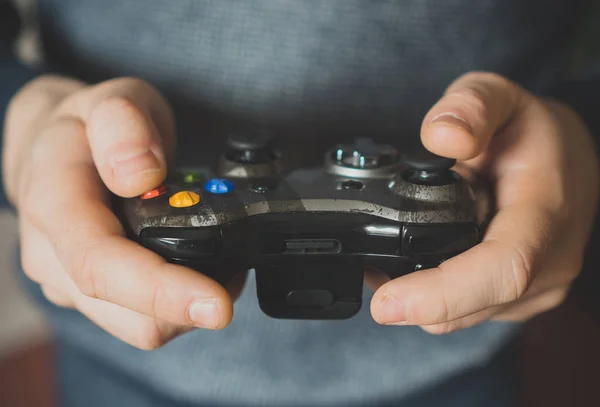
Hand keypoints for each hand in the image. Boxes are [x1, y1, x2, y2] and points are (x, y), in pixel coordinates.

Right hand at [3, 76, 239, 348]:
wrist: (52, 148)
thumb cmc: (84, 125)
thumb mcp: (109, 102)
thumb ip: (123, 126)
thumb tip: (141, 175)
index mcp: (53, 206)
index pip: (102, 267)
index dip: (162, 292)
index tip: (217, 304)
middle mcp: (53, 257)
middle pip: (129, 315)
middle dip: (189, 306)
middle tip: (236, 270)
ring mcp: (70, 282)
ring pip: (140, 326)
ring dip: (186, 307)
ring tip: (220, 264)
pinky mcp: (91, 294)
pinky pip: (141, 317)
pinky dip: (176, 301)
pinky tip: (195, 268)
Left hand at [370, 72, 599, 332]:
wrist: (567, 161)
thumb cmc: (532, 132)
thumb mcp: (502, 97)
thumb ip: (471, 106)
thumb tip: (441, 137)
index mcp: (545, 214)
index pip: (501, 270)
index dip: (441, 294)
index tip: (385, 304)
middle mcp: (549, 262)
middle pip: (472, 306)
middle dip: (411, 302)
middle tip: (365, 275)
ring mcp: (539, 285)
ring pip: (466, 316)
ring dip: (420, 303)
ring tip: (382, 267)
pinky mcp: (523, 296)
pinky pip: (471, 312)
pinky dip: (436, 299)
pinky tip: (414, 270)